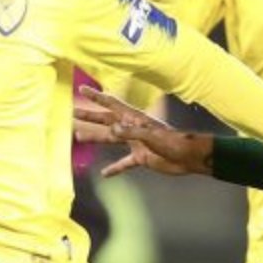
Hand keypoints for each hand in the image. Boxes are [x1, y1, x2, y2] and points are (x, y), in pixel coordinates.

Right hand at [74, 86, 212, 176]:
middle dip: (89, 116)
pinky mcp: (140, 158)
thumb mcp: (151, 135)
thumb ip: (131, 132)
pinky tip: (105, 174)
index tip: (82, 88)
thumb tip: (111, 128)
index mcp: (134, 118)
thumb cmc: (173, 142)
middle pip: (106, 120)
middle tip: (73, 112)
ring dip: (95, 138)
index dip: (96, 97)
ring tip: (78, 137)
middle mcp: (132, 128)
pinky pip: (124, 163)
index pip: (111, 104)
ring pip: (110, 139)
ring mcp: (135, 143)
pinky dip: (115, 168)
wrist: (189, 157)